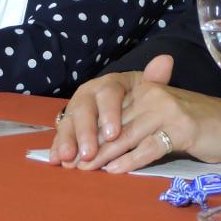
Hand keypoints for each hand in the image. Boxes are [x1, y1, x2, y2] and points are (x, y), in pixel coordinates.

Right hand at [49, 55, 174, 165]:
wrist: (120, 103)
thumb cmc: (135, 98)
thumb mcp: (146, 88)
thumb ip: (154, 78)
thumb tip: (166, 60)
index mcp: (108, 84)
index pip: (108, 95)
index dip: (108, 114)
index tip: (112, 135)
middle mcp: (88, 94)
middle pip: (84, 110)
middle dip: (85, 133)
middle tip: (88, 154)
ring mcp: (75, 109)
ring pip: (69, 122)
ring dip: (67, 141)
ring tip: (67, 160)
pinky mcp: (66, 124)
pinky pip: (60, 134)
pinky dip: (56, 147)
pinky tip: (55, 160)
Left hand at [51, 54, 220, 172]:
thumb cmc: (190, 123)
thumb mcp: (158, 114)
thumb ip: (131, 120)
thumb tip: (96, 140)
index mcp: (144, 87)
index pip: (108, 108)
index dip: (86, 129)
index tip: (68, 148)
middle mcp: (153, 93)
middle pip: (113, 123)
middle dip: (90, 145)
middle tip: (70, 164)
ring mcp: (167, 109)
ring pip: (127, 135)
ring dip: (104, 155)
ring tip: (86, 169)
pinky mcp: (181, 127)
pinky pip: (150, 147)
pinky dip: (130, 160)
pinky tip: (115, 170)